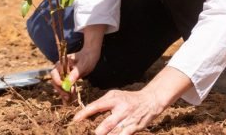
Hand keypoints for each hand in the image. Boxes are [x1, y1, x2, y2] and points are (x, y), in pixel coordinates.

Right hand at [50, 47, 99, 102]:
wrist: (91, 56)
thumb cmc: (86, 58)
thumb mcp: (82, 66)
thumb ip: (75, 73)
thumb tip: (68, 82)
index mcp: (61, 63)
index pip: (54, 73)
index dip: (57, 81)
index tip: (63, 87)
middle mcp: (60, 69)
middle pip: (56, 81)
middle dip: (61, 90)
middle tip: (67, 97)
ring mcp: (63, 74)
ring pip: (60, 86)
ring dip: (64, 93)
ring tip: (69, 100)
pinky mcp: (68, 79)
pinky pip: (65, 87)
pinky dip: (67, 92)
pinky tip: (70, 99)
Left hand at [73, 67, 191, 133]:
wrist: (150, 101)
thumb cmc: (128, 98)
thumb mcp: (115, 95)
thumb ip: (102, 102)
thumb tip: (87, 111)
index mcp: (114, 99)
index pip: (96, 106)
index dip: (85, 113)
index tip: (75, 120)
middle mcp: (121, 109)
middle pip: (105, 125)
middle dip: (97, 133)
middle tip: (86, 134)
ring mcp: (128, 120)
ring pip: (113, 134)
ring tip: (98, 134)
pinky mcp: (134, 128)